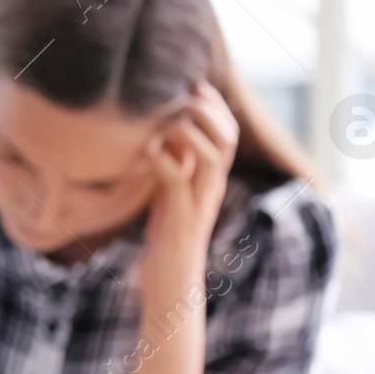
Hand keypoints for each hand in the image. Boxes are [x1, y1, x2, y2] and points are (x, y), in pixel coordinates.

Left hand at [139, 81, 237, 307]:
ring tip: (168, 120)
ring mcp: (198, 206)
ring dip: (190, 132)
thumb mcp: (171, 200)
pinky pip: (177, 182)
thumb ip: (173, 172)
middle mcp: (210, 192)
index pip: (227, 136)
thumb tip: (164, 141)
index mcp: (210, 184)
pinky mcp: (180, 221)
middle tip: (187, 92)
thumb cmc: (167, 244)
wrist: (170, 289)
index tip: (196, 84)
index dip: (215, 107)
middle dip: (209, 111)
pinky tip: (148, 150)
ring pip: (211, 157)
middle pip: (226, 140)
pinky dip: (164, 160)